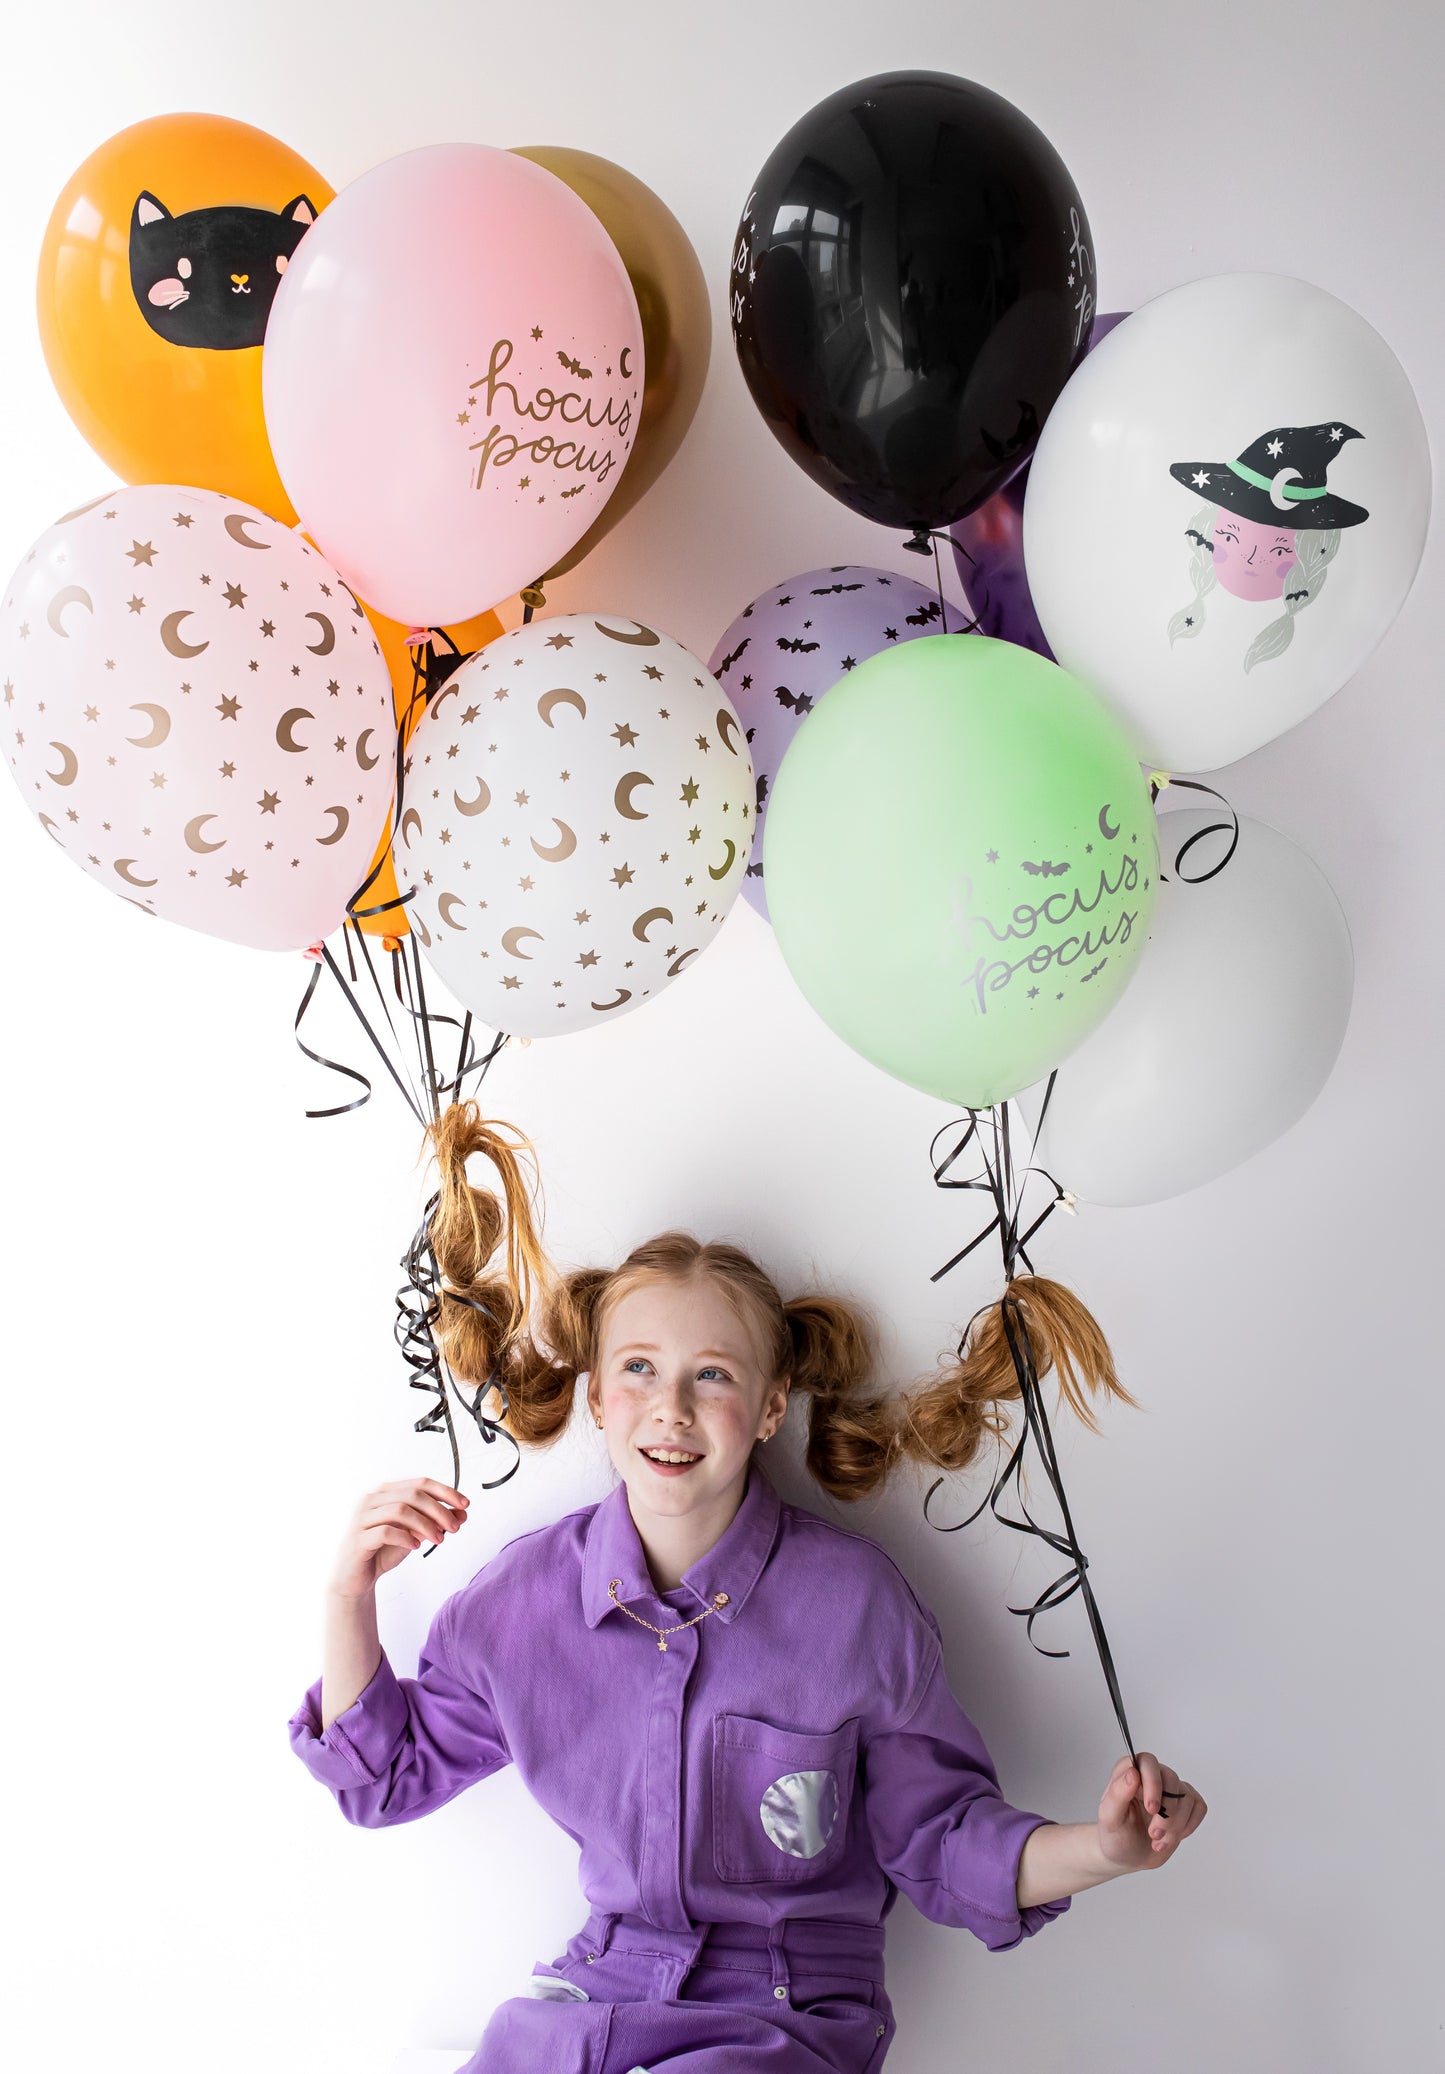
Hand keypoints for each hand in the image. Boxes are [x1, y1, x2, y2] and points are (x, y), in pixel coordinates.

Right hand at [327, 1477, 469, 1599]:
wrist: (356, 1578)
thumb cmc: (384, 1551)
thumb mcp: (415, 1534)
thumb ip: (436, 1522)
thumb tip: (463, 1513)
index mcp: (385, 1492)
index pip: (420, 1483)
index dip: (445, 1491)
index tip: (465, 1504)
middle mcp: (371, 1499)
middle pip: (412, 1494)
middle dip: (438, 1510)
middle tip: (455, 1527)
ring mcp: (362, 1517)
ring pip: (400, 1510)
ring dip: (425, 1524)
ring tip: (438, 1539)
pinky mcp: (357, 1538)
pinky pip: (385, 1532)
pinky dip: (405, 1537)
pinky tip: (415, 1546)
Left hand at [1096, 1750, 1206, 1874]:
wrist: (1129, 1856)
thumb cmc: (1116, 1836)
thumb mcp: (1109, 1818)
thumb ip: (1117, 1794)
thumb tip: (1132, 1772)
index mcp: (1128, 1772)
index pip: (1148, 1762)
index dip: (1154, 1783)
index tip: (1152, 1809)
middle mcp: (1151, 1776)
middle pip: (1171, 1780)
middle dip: (1166, 1813)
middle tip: (1153, 1834)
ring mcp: (1170, 1790)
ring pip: (1186, 1797)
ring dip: (1175, 1826)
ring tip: (1158, 1840)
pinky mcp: (1184, 1805)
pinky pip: (1199, 1807)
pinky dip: (1188, 1826)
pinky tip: (1172, 1837)